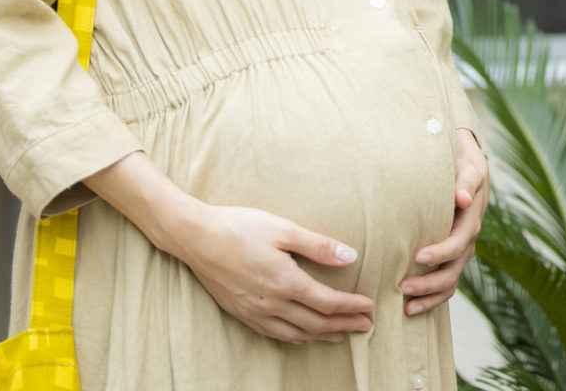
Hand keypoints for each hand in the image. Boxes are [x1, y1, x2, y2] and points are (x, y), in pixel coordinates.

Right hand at [171, 203, 375, 344]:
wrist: (196, 237)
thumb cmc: (240, 227)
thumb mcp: (284, 230)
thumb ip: (318, 246)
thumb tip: (351, 257)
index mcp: (286, 282)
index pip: (328, 302)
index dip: (351, 306)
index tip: (369, 306)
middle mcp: (272, 303)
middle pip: (316, 323)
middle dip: (344, 325)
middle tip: (364, 326)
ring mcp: (254, 311)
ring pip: (295, 333)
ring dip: (321, 335)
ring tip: (340, 335)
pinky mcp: (240, 313)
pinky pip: (273, 333)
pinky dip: (293, 338)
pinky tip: (300, 336)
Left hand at [401, 127, 489, 314]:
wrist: (464, 172)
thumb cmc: (460, 167)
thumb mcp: (466, 168)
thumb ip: (464, 181)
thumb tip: (462, 198)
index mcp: (470, 220)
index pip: (459, 242)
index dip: (442, 252)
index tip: (419, 256)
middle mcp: (467, 241)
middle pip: (453, 270)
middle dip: (429, 283)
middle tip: (402, 286)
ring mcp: (459, 254)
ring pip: (449, 283)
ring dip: (429, 297)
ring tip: (406, 307)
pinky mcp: (450, 260)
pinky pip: (445, 286)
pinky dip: (430, 300)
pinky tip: (410, 308)